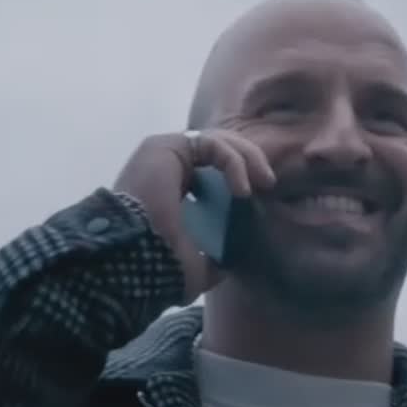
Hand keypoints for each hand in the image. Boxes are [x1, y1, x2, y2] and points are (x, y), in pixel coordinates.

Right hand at [113, 129, 274, 302]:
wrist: (137, 259)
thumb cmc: (160, 264)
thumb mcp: (196, 266)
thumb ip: (212, 258)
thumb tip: (228, 263)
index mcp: (174, 188)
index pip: (215, 168)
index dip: (242, 174)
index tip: (262, 194)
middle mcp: (168, 167)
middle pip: (219, 148)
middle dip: (250, 160)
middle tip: (269, 182)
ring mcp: (165, 154)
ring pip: (218, 140)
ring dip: (247, 157)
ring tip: (263, 182)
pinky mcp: (166, 146)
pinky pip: (211, 144)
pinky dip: (233, 162)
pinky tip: (242, 188)